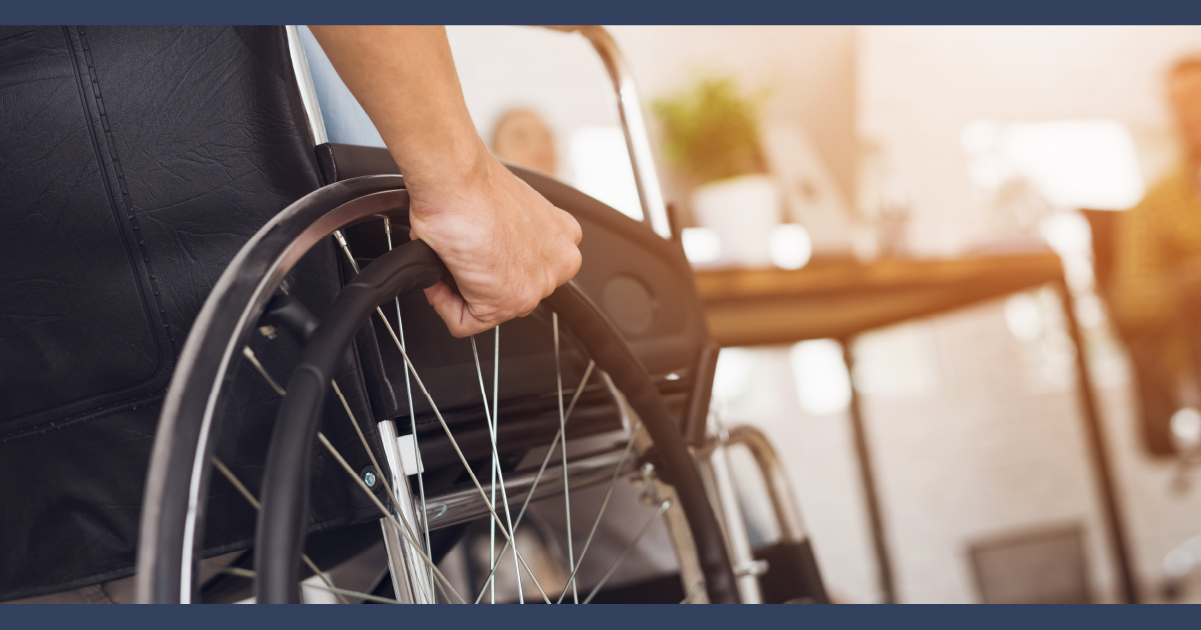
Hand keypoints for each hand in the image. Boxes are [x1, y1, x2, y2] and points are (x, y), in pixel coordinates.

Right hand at [407, 142, 581, 336]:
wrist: (457, 180)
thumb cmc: (470, 184)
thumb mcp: (504, 210)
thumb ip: (507, 236)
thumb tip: (484, 250)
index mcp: (562, 237)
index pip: (526, 269)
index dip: (490, 262)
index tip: (474, 249)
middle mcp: (559, 262)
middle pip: (508, 289)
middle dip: (477, 278)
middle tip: (457, 254)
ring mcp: (538, 285)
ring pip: (487, 307)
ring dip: (457, 289)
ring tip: (448, 259)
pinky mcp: (509, 302)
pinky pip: (464, 322)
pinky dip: (442, 303)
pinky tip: (440, 275)